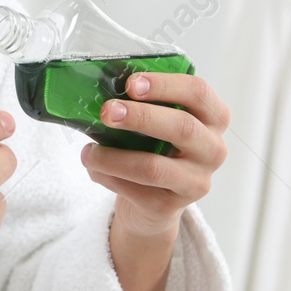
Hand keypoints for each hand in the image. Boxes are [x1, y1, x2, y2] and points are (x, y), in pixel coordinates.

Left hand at [80, 72, 229, 290]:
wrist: (146, 208)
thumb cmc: (138, 148)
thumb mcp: (141, 123)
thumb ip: (130, 102)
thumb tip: (79, 78)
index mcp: (209, 119)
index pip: (201, 94)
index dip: (169, 86)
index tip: (132, 80)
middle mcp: (211, 152)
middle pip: (182, 130)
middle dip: (140, 118)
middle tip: (105, 110)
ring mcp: (196, 185)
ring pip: (156, 166)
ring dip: (114, 154)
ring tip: (85, 149)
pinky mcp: (172, 212)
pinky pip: (137, 193)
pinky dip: (108, 178)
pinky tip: (92, 167)